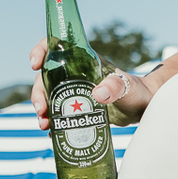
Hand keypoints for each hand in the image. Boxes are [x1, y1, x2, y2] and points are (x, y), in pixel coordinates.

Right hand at [28, 37, 152, 128]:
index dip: (41, 51)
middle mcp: (75, 73)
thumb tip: (98, 93)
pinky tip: (50, 132)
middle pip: (46, 77)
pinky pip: (57, 111)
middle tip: (42, 110)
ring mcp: (74, 90)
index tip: (35, 64)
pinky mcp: (77, 107)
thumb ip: (116, 87)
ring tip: (45, 124)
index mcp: (84, 60)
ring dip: (42, 109)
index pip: (56, 47)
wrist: (143, 108)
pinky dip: (51, 120)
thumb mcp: (127, 88)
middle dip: (38, 93)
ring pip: (49, 95)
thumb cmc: (137, 92)